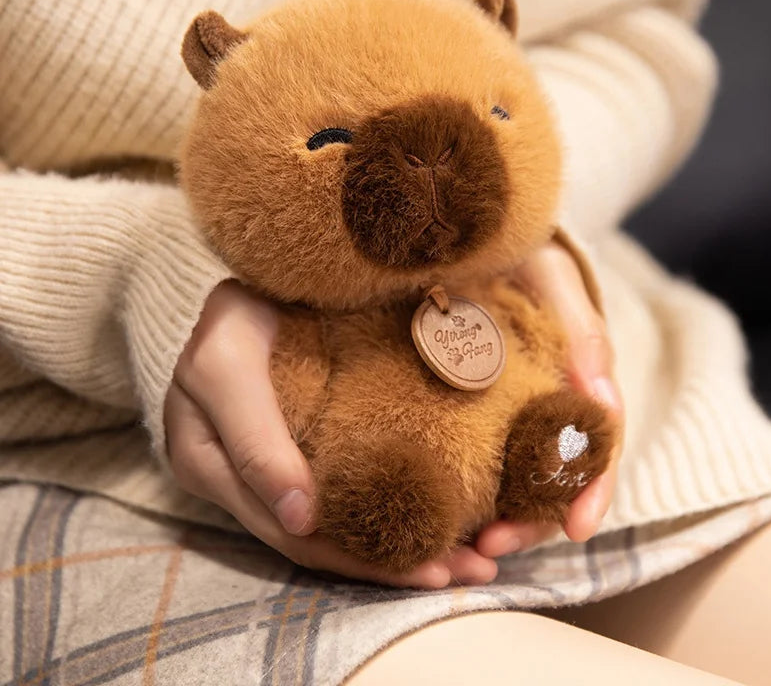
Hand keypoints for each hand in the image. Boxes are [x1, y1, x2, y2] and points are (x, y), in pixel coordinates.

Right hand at [164, 280, 497, 587]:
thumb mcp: (229, 365)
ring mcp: (265, 471)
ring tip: (469, 564)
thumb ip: (254, 439)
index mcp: (208, 462)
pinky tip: (434, 531)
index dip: (353, 555)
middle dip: (391, 564)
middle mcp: (236, 480)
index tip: (425, 565)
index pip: (286, 529)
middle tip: (469, 573)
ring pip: (333, 531)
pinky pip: (338, 501)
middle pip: (319, 542)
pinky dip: (383, 521)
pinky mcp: (294, 455)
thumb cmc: (236, 316)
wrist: (251, 291)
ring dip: (398, 553)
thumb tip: (301, 519)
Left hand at [475, 241, 624, 557]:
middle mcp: (548, 404)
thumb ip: (583, 331)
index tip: (577, 528)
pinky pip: (473, 454)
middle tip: (492, 544)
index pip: (599, 444)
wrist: (474, 240)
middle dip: (533, 519)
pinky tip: (441, 508)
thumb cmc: (524, 255)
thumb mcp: (554, 279)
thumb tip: (601, 398)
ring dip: (499, 515)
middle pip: (556, 477)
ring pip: (515, 477)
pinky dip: (465, 486)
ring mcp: (509, 410)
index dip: (593, 488)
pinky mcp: (469, 408)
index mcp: (579, 380)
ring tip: (465, 542)